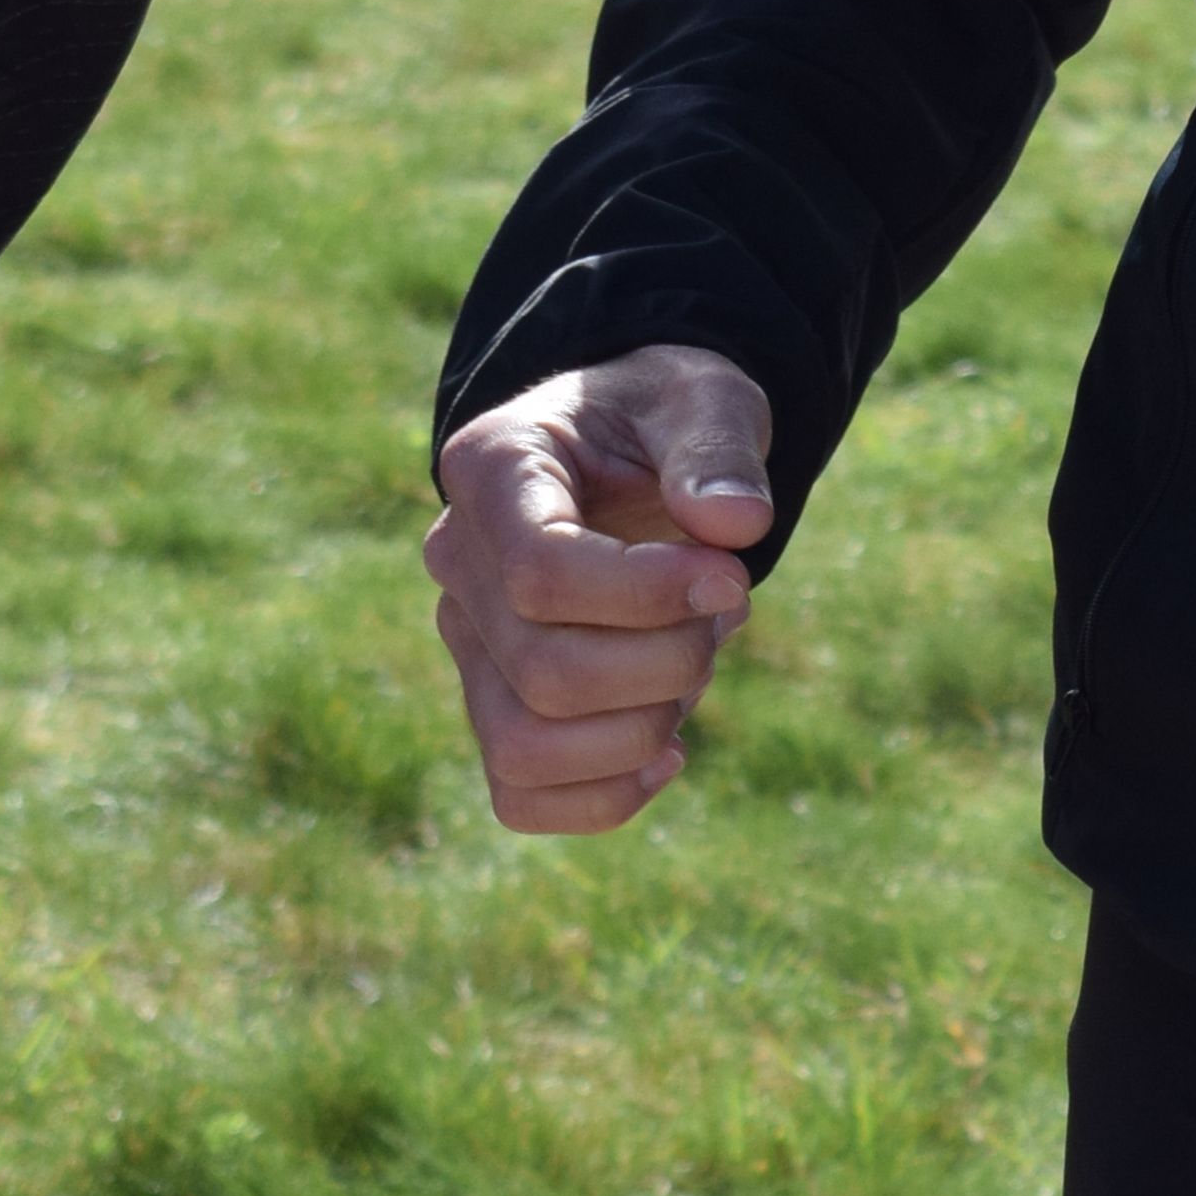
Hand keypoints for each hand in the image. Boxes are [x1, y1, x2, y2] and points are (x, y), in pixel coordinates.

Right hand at [427, 343, 774, 834]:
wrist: (633, 451)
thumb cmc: (664, 420)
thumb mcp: (705, 400)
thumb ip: (718, 449)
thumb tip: (738, 526)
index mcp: (491, 468)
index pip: (540, 573)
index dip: (649, 595)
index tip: (733, 573)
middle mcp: (457, 562)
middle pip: (545, 672)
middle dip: (670, 661)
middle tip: (725, 610)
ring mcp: (468, 641)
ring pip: (521, 749)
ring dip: (642, 729)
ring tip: (695, 664)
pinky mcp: (495, 704)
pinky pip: (519, 796)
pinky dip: (604, 796)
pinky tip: (669, 750)